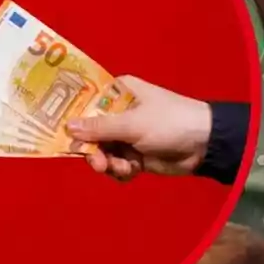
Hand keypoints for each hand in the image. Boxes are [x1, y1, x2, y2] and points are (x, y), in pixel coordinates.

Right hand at [66, 76, 212, 181]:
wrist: (204, 145)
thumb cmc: (170, 122)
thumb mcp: (133, 123)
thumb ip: (100, 127)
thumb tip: (67, 126)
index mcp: (120, 93)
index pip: (87, 102)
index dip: (72, 117)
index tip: (59, 133)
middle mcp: (120, 112)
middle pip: (91, 133)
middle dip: (93, 150)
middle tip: (98, 163)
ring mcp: (128, 135)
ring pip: (103, 152)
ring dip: (109, 163)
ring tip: (122, 167)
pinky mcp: (136, 155)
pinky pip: (117, 165)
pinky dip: (121, 170)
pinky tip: (132, 171)